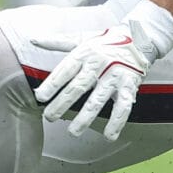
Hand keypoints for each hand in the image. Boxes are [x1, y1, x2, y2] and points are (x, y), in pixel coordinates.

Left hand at [31, 0, 172, 139]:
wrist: (139, 37)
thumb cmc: (105, 41)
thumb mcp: (80, 38)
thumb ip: (56, 42)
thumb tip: (33, 40)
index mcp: (84, 53)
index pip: (65, 70)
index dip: (52, 84)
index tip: (39, 97)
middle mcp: (99, 64)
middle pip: (78, 86)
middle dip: (62, 103)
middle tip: (49, 117)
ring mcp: (115, 75)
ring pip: (98, 100)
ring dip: (85, 117)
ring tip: (73, 132)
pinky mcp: (130, 85)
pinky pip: (124, 106)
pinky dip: (117, 122)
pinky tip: (110, 135)